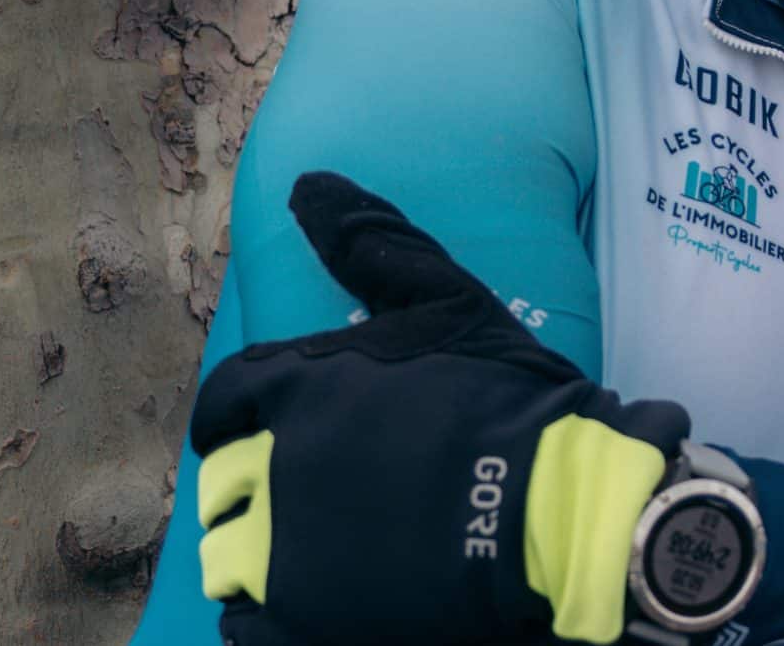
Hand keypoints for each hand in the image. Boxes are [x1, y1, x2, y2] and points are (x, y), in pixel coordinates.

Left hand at [193, 173, 688, 644]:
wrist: (557, 504)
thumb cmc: (506, 396)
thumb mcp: (448, 301)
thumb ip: (373, 241)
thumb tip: (311, 182)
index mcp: (295, 385)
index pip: (225, 402)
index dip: (240, 416)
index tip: (266, 430)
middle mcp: (271, 465)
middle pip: (225, 482)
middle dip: (260, 484)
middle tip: (320, 493)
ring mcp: (282, 549)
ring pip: (230, 555)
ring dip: (260, 550)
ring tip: (322, 550)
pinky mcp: (301, 620)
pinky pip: (247, 624)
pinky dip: (270, 614)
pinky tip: (325, 598)